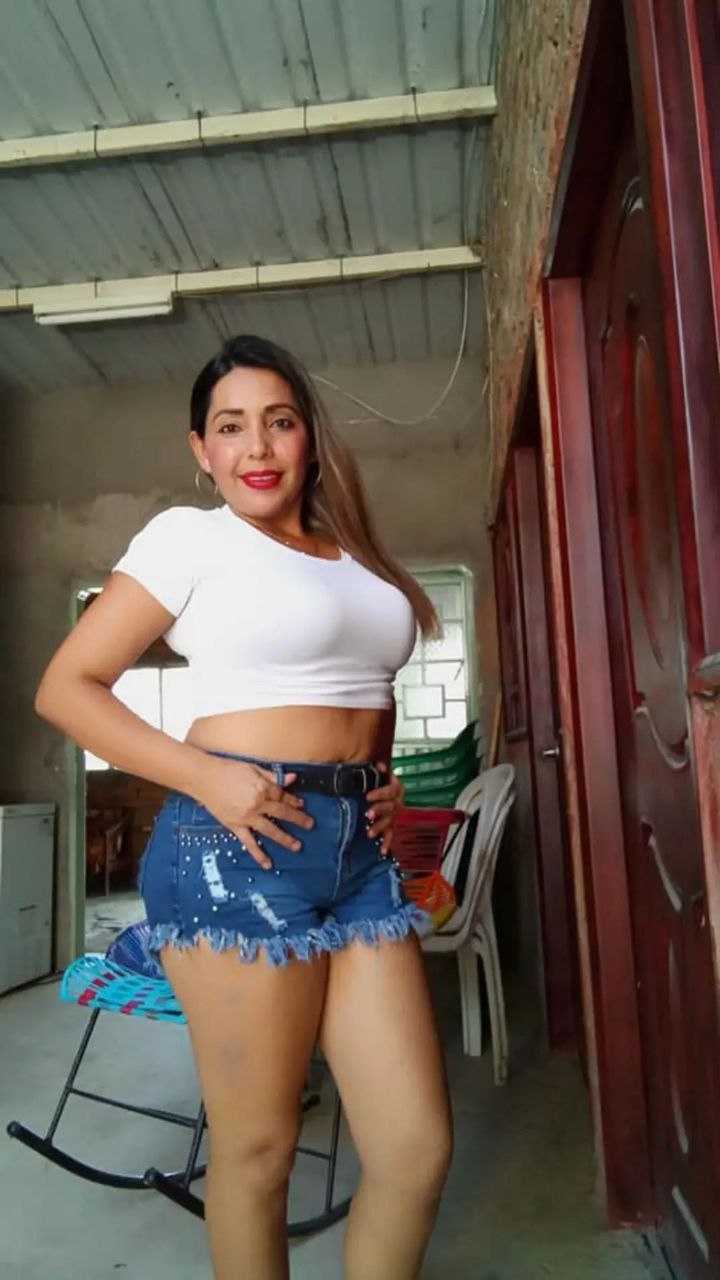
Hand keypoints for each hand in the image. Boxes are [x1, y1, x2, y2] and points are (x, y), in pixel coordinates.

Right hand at [194, 758, 313, 869]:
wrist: (204, 777)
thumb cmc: (227, 769)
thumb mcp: (253, 768)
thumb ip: (272, 776)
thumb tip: (292, 778)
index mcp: (263, 787)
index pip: (283, 796)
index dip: (294, 801)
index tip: (302, 805)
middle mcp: (258, 804)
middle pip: (282, 813)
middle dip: (298, 819)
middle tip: (310, 825)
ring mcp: (247, 817)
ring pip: (270, 830)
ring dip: (285, 838)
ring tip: (297, 846)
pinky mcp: (236, 826)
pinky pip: (249, 843)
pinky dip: (259, 854)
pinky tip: (268, 864)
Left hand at [365, 762, 404, 855]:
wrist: (391, 795)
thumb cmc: (383, 784)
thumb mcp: (382, 775)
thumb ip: (380, 770)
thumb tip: (380, 766)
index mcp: (396, 789)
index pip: (390, 790)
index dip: (380, 793)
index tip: (368, 796)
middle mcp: (398, 802)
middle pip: (391, 807)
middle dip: (379, 811)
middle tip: (368, 814)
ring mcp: (397, 815)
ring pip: (390, 821)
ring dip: (381, 827)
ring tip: (370, 833)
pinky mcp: (394, 826)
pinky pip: (391, 835)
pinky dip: (388, 843)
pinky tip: (383, 851)